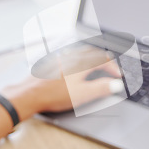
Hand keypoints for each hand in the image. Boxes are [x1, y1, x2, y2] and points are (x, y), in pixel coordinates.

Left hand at [1, 59, 121, 116]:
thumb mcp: (82, 95)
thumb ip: (101, 88)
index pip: (104, 61)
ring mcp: (61, 59)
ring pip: (81, 53)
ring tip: (96, 64)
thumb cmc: (54, 95)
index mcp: (82, 64)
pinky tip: (75, 65)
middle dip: (104, 59)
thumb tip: (116, 84)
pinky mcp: (52, 64)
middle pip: (93, 53)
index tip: (119, 77)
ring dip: (92, 57)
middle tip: (111, 67)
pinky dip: (79, 59)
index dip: (114, 68)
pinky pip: (69, 56)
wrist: (29, 94)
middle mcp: (72, 58)